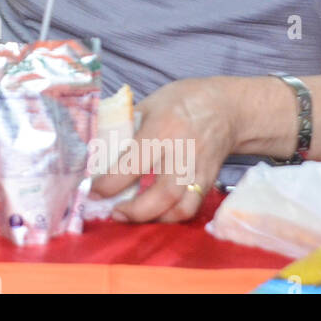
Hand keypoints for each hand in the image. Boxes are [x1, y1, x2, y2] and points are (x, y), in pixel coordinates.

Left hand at [90, 77, 237, 222]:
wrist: (227, 108)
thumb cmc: (183, 101)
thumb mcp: (150, 103)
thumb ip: (127, 126)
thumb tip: (99, 148)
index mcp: (162, 130)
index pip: (132, 164)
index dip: (109, 184)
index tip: (93, 191)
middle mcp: (182, 154)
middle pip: (160, 194)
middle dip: (134, 211)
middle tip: (112, 212)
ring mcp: (198, 171)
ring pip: (179, 207)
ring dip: (152, 219)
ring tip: (130, 217)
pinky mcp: (208, 181)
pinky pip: (191, 208)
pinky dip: (171, 217)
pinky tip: (154, 215)